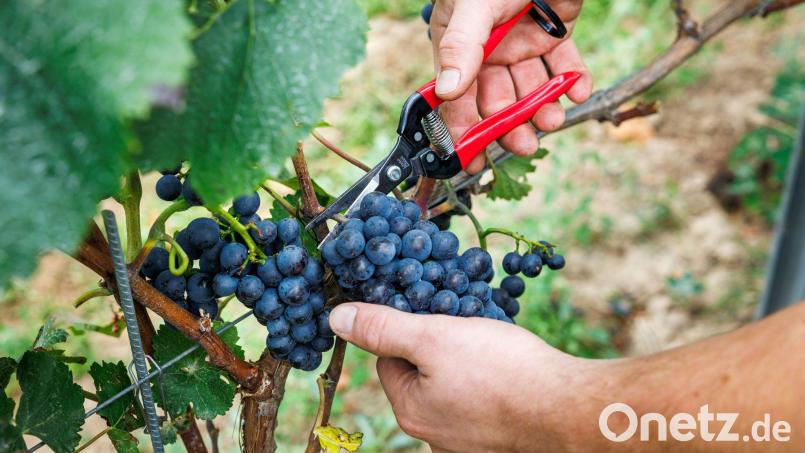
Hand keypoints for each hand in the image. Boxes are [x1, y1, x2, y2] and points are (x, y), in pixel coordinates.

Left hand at [327, 302, 599, 451]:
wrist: (570, 408)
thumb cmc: (501, 370)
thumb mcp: (434, 337)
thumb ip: (384, 327)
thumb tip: (335, 317)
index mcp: (411, 410)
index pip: (389, 359)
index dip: (407, 328)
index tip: (431, 308)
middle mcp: (434, 433)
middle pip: (422, 372)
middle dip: (439, 341)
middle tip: (465, 320)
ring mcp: (469, 438)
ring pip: (455, 382)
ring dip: (467, 356)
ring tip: (491, 340)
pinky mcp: (500, 436)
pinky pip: (483, 396)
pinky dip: (491, 376)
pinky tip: (510, 363)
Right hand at [430, 0, 591, 172]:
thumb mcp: (474, 7)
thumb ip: (462, 47)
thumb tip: (448, 91)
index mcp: (460, 46)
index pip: (457, 96)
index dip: (462, 128)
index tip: (471, 159)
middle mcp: (490, 51)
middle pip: (497, 100)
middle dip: (510, 124)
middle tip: (525, 143)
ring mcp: (523, 43)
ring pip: (532, 88)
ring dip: (543, 107)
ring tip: (553, 120)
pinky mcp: (555, 33)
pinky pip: (564, 65)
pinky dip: (573, 80)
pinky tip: (578, 88)